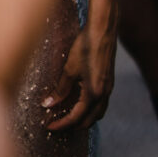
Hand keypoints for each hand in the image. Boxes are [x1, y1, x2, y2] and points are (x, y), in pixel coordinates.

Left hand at [42, 6, 117, 130]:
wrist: (104, 29)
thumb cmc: (87, 47)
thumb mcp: (70, 69)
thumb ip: (60, 89)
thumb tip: (48, 105)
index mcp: (94, 93)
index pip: (76, 118)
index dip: (61, 125)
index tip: (49, 127)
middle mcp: (104, 93)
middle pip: (90, 120)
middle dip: (73, 126)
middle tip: (58, 124)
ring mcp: (109, 87)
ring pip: (98, 112)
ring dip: (84, 119)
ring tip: (69, 116)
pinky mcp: (109, 80)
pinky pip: (102, 102)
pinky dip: (91, 108)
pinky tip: (80, 101)